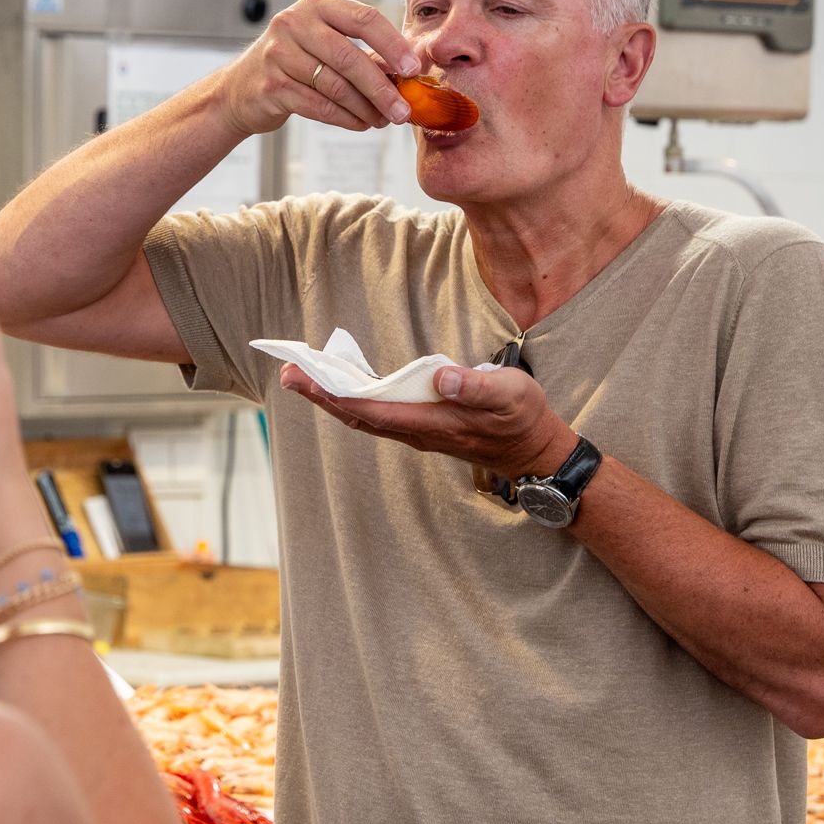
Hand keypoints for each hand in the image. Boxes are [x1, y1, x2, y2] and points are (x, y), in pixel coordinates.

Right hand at [215, 0, 423, 135]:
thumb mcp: (321, 44)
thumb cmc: (291, 64)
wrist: (239, 90)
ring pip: (335, 85)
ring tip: (384, 119)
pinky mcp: (272, 86)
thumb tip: (406, 74)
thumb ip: (359, 51)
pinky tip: (360, 124)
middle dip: (382, 87)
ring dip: (366, 107)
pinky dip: (345, 118)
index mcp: (315, 5)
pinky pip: (318, 105)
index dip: (393, 44)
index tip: (414, 68)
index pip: (363, 18)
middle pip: (349, 56)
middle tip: (404, 108)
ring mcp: (279, 54)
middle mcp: (293, 24)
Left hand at [278, 361, 578, 481]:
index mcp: (432, 422)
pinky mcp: (422, 427)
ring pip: (365, 417)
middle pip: (358, 415)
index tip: (308, 379)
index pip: (373, 409)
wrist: (534, 450)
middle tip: (289, 373)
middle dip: (321, 395)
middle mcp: (417, 431)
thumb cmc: (522, 418)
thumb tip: (441, 376)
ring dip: (333, 398)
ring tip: (304, 377)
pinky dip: (355, 400)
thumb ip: (476, 387)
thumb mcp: (509, 394)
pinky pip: (379, 415)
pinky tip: (343, 386)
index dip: (337, 394)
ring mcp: (418, 432)